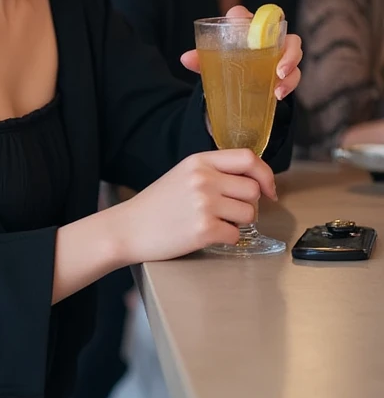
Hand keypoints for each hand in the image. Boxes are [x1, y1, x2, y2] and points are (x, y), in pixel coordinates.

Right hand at [110, 149, 276, 263]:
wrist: (128, 228)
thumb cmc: (156, 205)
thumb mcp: (183, 175)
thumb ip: (214, 171)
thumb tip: (253, 181)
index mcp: (199, 161)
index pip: (248, 158)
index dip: (266, 174)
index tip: (269, 190)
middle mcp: (203, 179)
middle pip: (253, 190)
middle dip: (248, 204)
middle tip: (229, 212)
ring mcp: (204, 204)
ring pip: (249, 214)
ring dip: (237, 222)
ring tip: (212, 222)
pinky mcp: (204, 230)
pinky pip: (235, 235)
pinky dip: (225, 238)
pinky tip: (205, 235)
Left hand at [180, 5, 301, 100]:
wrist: (236, 85)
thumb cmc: (226, 65)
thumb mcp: (212, 64)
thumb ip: (201, 60)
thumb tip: (185, 59)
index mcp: (243, 28)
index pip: (242, 14)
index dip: (241, 16)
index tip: (239, 24)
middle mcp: (264, 35)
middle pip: (281, 28)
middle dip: (284, 47)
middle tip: (278, 68)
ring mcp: (278, 51)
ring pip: (294, 50)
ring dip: (290, 66)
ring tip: (278, 84)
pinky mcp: (286, 69)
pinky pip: (294, 73)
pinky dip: (289, 84)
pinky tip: (278, 94)